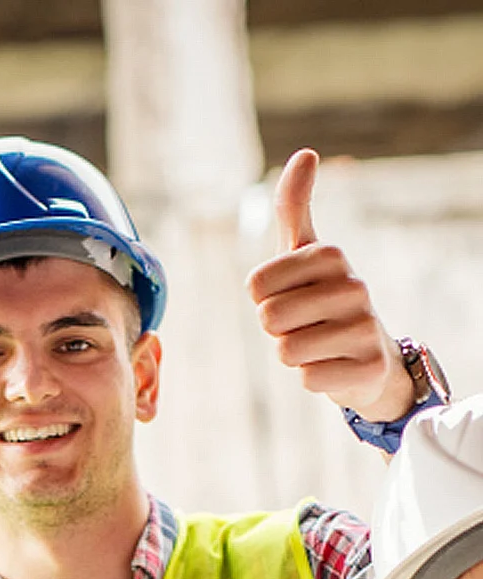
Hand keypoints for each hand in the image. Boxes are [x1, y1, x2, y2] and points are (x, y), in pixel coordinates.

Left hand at [248, 149, 411, 420]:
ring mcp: (364, 327)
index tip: (291, 296)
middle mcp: (354, 286)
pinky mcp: (367, 367)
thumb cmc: (323, 300)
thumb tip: (306, 153)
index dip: (263, 300)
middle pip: (269, 319)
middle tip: (304, 325)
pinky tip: (335, 365)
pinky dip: (313, 378)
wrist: (369, 355)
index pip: (256, 287)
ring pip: (286, 351)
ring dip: (293, 354)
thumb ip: (294, 208)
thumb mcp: (306, 253)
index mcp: (331, 256)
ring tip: (319, 343)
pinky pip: (308, 379)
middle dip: (277, 330)